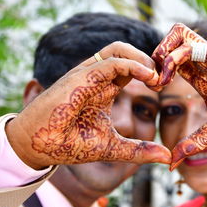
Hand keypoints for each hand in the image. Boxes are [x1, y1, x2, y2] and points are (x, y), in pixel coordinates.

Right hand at [7, 42, 170, 169]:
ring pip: (118, 49)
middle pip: (127, 52)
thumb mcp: (113, 148)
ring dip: (142, 58)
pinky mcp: (80, 77)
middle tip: (163, 79)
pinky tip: (149, 77)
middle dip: (150, 60)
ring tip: (157, 76)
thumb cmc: (70, 144)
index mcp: (104, 89)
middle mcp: (97, 78)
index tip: (163, 86)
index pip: (131, 68)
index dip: (151, 72)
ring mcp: (87, 75)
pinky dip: (133, 65)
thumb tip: (167, 157)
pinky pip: (111, 62)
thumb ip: (139, 151)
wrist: (39, 147)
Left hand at [153, 23, 206, 169]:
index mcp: (200, 77)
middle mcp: (202, 64)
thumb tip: (171, 165)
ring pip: (174, 35)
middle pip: (167, 44)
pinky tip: (167, 77)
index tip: (153, 88)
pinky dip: (171, 59)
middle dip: (152, 59)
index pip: (168, 63)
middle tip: (152, 81)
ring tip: (159, 78)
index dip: (155, 71)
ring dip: (160, 53)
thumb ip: (194, 143)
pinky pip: (188, 46)